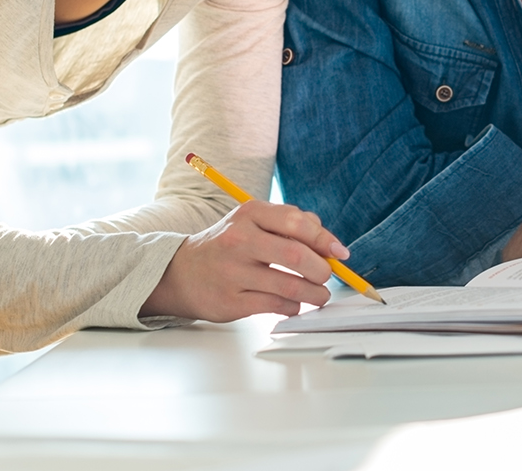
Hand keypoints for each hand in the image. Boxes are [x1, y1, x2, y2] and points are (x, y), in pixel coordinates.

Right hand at [138, 201, 343, 321]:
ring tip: (319, 295)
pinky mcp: (232, 301)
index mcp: (250, 213)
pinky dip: (294, 306)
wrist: (181, 273)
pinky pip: (277, 305)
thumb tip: (328, 242)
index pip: (298, 223)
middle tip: (327, 276)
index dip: (326, 240)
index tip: (341, 254)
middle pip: (297, 255)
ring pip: (291, 285)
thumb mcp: (252, 222)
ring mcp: (234, 272)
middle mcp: (240, 240)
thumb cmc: (227, 245)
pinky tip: (294, 304)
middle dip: (322, 270)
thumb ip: (289, 224)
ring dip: (315, 294)